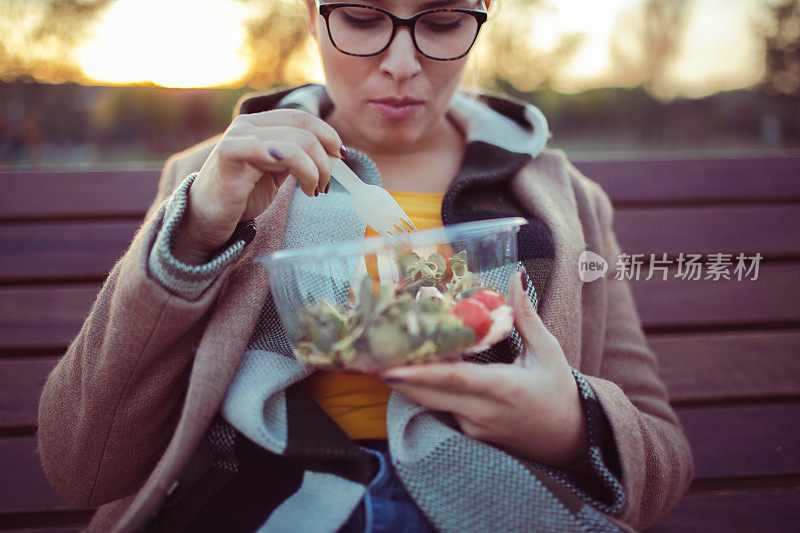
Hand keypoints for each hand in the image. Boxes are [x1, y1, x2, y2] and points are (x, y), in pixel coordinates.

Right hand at [173, 109, 345, 263]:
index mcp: (259, 123)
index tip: (341, 157)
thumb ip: (297, 157)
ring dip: (316, 170)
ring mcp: (239, 136)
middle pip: (304, 129)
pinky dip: (301, 169)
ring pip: (296, 142)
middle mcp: (248, 124)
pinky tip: (305, 188)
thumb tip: (332, 153)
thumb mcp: (276, 171)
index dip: (328, 135)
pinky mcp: (231, 153)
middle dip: (325, 159)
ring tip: (315, 190)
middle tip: (326, 184)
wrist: (205, 218)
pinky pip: (276, 152)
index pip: (302, 118)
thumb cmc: (242, 195)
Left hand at [380, 271, 588, 467]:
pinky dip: (425, 388)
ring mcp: (473, 427)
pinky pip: (440, 408)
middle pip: (428, 394)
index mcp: (504, 390)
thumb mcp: (548, 352)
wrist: (569, 442)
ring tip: (383, 354)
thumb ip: (526, 316)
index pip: (455, 381)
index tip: (389, 367)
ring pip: (430, 402)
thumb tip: (516, 277)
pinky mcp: (468, 434)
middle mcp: (483, 412)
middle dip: (397, 375)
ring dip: (407, 380)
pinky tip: (413, 368)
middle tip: (369, 353)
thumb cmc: (559, 393)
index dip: (420, 373)